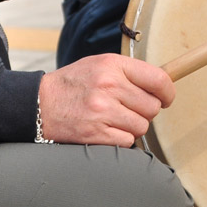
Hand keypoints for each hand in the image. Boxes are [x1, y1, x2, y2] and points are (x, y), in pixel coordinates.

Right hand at [38, 54, 174, 145]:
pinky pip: (127, 141)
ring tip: (117, 119)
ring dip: (134, 126)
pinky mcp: (94, 133)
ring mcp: (102, 111)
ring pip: (142, 126)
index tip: (166, 98)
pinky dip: (122, 139)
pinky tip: (109, 130)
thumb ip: (130, 72)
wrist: (38, 104)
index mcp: (113, 66)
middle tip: (131, 109)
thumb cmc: (74, 84)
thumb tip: (163, 85)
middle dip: (146, 111)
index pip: (158, 79)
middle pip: (152, 107)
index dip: (168, 92)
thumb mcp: (101, 64)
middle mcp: (109, 87)